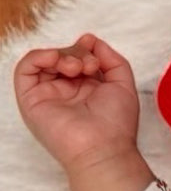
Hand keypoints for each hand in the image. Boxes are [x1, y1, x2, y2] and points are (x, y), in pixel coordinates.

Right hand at [13, 34, 140, 172]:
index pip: (79, 59)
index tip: (95, 55)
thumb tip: (92, 41)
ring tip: (77, 68)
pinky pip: (25, 69)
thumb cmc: (116, 125)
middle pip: (62, 58)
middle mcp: (66, 93)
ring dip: (61, 55)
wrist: (103, 149)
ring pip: (45, 61)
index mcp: (86, 91)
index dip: (85, 51)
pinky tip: (56, 60)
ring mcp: (48, 97)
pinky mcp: (31, 100)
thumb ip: (112, 59)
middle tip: (89, 65)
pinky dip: (39, 57)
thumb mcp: (124, 84)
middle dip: (76, 53)